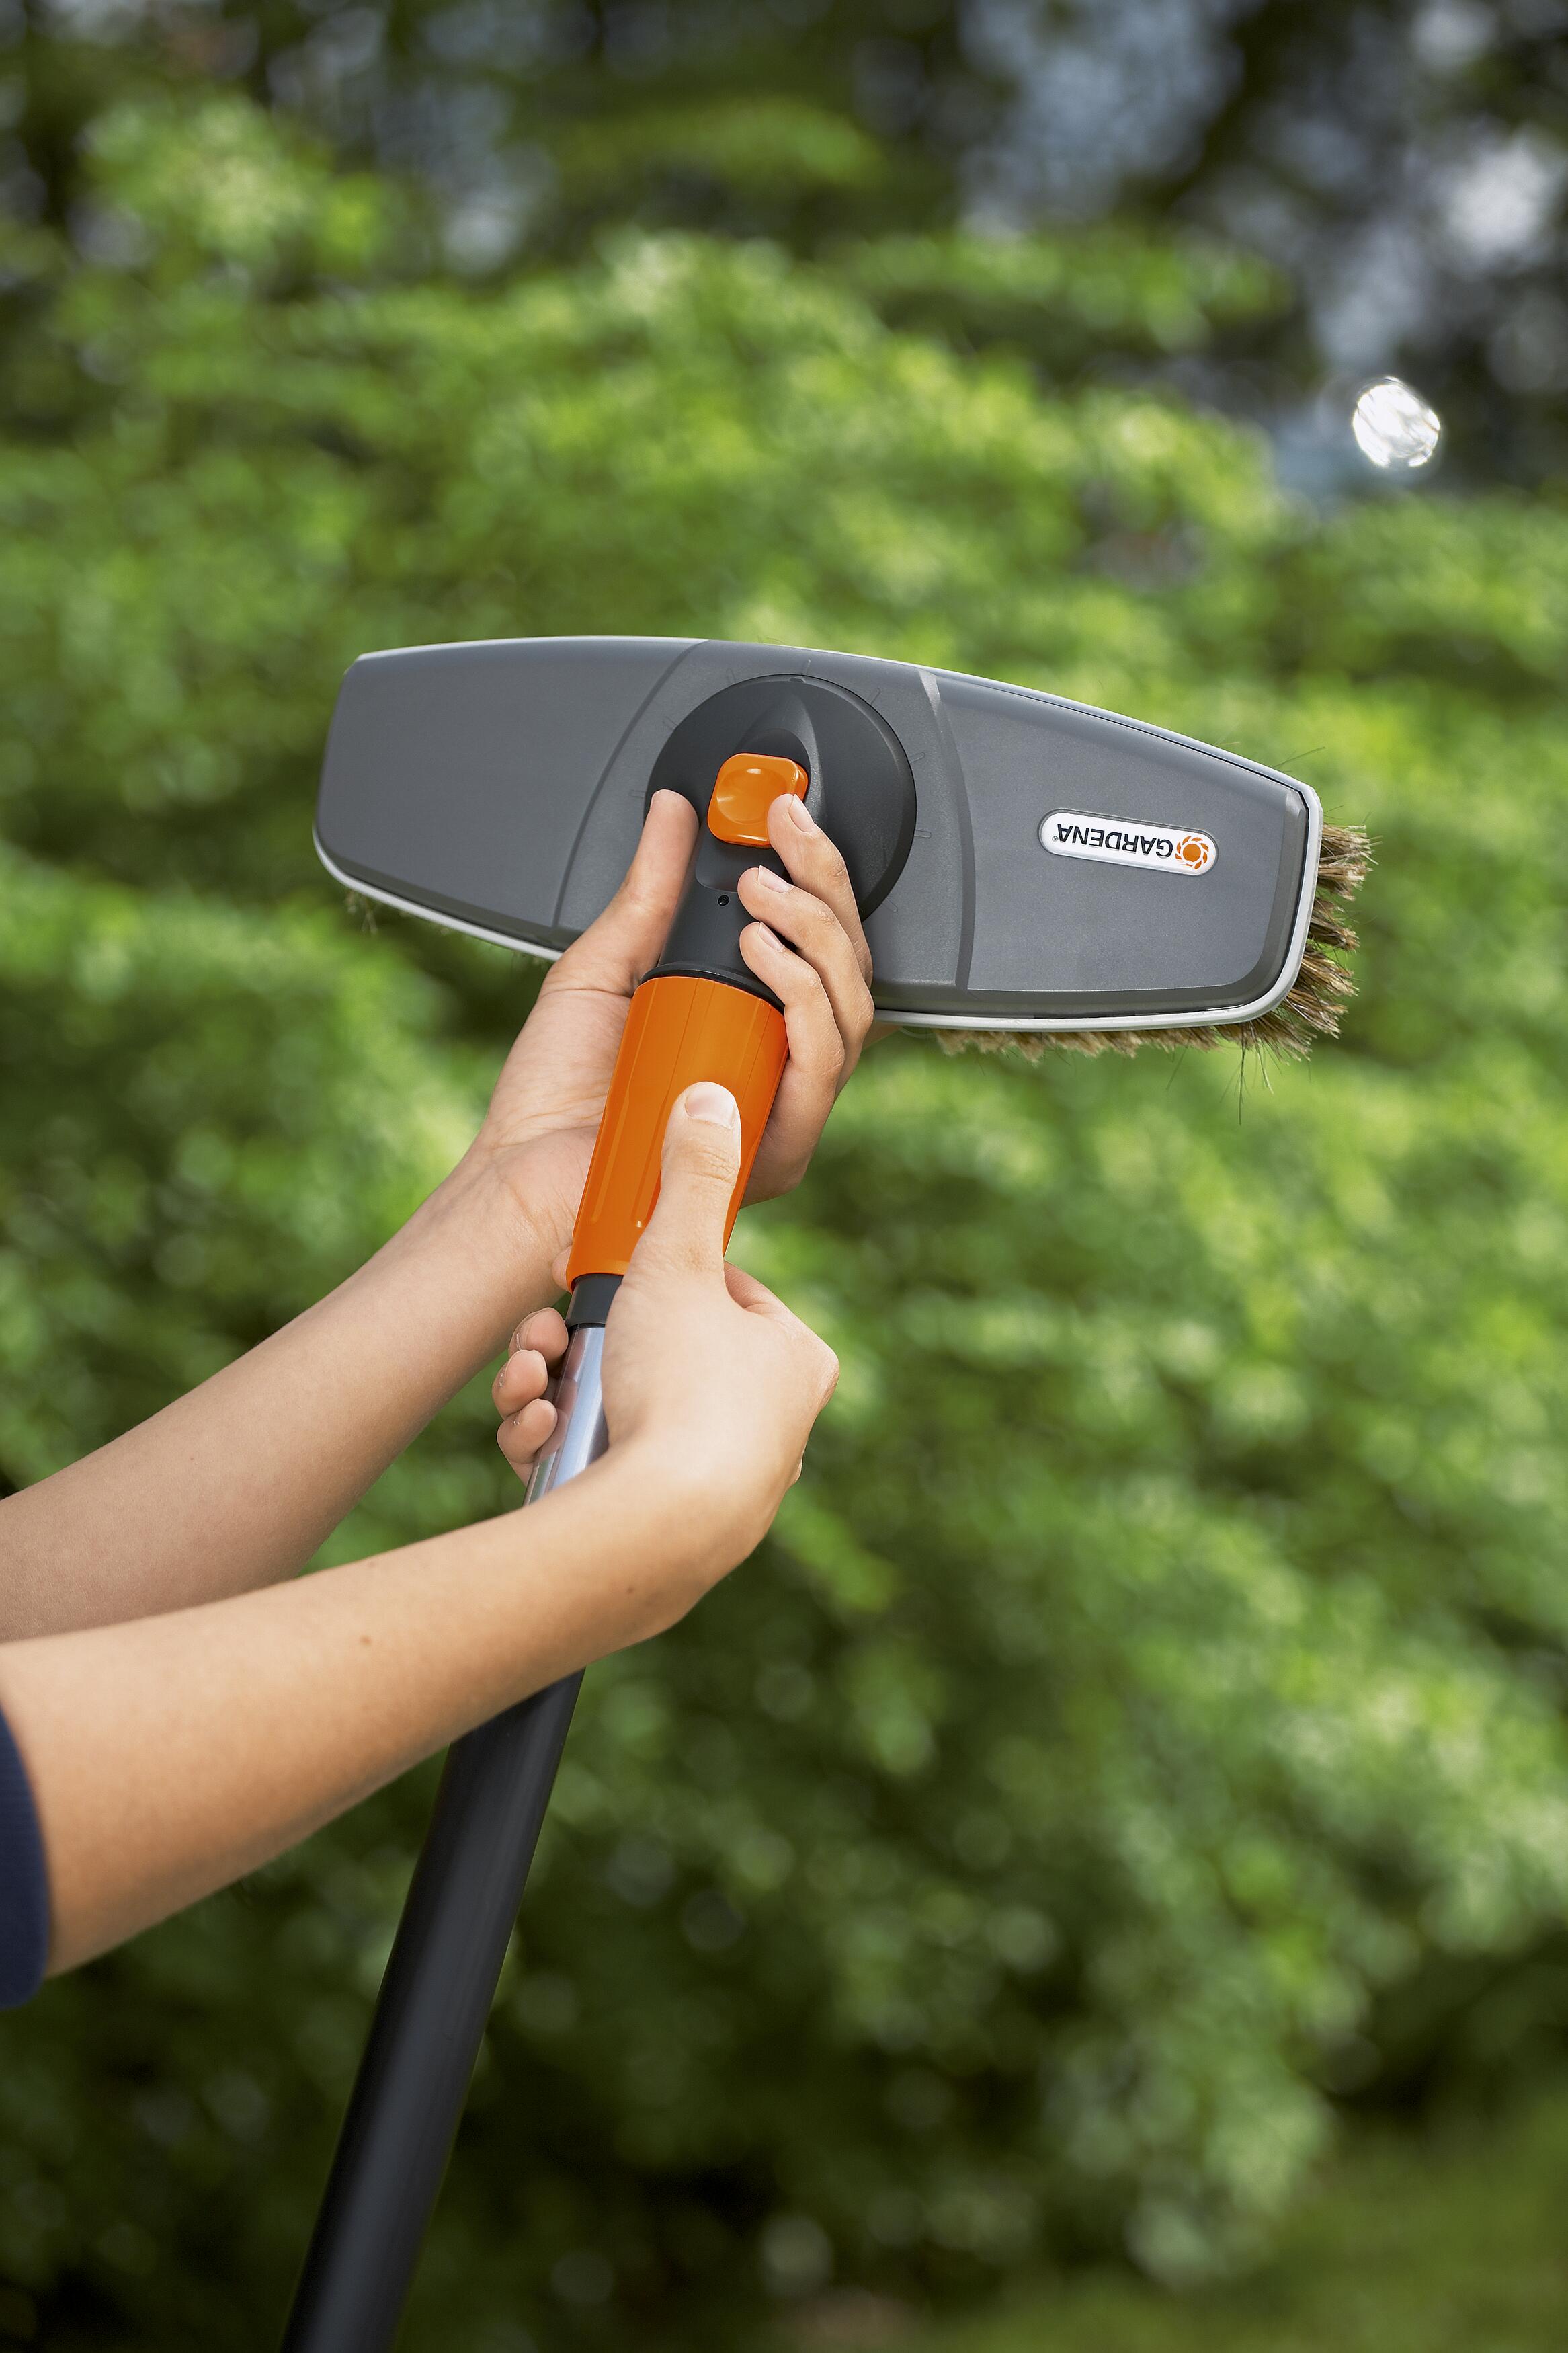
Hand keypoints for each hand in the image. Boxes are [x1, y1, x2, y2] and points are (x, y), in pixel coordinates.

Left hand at [466, 788, 876, 1269]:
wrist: (519, 1180)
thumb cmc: (552, 1100)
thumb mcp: (602, 967)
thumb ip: (647, 892)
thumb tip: (672, 815)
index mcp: (746, 1023)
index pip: (813, 944)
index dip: (815, 873)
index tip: (781, 812)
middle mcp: (775, 1065)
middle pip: (848, 969)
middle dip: (824, 886)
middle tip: (782, 833)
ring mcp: (781, 1107)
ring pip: (852, 1012)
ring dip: (814, 937)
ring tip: (758, 896)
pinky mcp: (776, 1147)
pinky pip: (821, 1071)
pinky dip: (802, 1004)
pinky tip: (762, 958)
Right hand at [494, 1085, 837, 1597]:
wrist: (656, 1526)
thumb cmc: (682, 1388)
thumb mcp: (676, 1258)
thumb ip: (691, 1176)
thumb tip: (711, 1097)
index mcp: (793, 1358)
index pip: (715, 1291)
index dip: (648, 1276)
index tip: (599, 1275)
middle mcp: (770, 1424)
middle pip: (652, 1349)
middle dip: (579, 1340)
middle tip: (545, 1334)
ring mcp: (720, 1482)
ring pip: (617, 1407)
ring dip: (555, 1386)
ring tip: (532, 1381)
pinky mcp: (668, 1528)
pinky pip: (603, 1466)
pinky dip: (559, 1443)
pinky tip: (537, 1435)